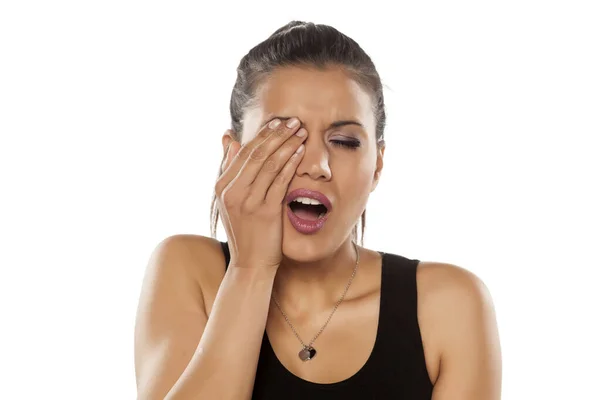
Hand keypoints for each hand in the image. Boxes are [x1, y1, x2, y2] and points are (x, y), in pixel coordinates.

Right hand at [215, 118, 306, 268]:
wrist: (250, 263)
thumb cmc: (245, 230)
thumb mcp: (230, 198)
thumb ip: (229, 168)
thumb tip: (228, 137)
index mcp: (222, 186)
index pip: (243, 152)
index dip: (262, 134)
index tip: (278, 122)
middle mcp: (232, 191)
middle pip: (257, 154)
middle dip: (277, 135)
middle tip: (295, 121)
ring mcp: (248, 202)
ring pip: (269, 164)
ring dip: (288, 145)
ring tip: (302, 132)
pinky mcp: (265, 212)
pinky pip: (280, 181)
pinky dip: (291, 164)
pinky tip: (301, 153)